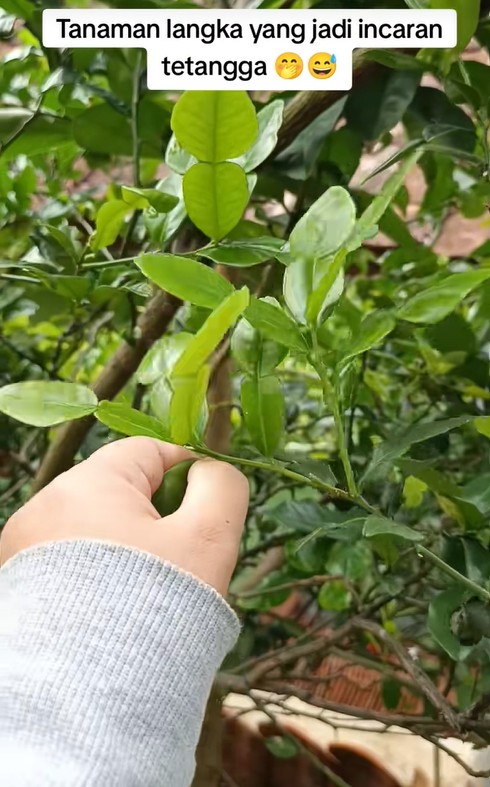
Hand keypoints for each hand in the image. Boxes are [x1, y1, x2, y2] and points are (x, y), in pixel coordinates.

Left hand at [0, 438, 248, 595]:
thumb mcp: (208, 538)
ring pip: (98, 531)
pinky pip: (73, 564)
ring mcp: (26, 549)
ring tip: (155, 595)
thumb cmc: (157, 608)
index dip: (187, 470)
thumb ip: (221, 488)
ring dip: (132, 550)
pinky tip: (121, 613)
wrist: (87, 701)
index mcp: (87, 484)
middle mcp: (45, 509)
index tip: (209, 505)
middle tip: (186, 561)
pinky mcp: (20, 587)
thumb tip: (211, 471)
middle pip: (121, 493)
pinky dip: (101, 578)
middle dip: (160, 519)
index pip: (147, 452)